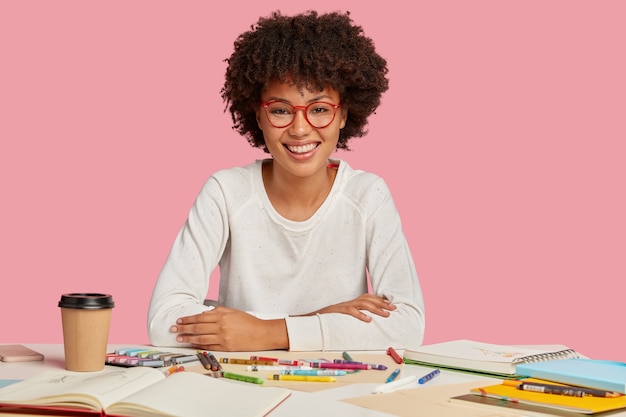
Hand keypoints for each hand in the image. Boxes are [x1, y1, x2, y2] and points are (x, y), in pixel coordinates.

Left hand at [170, 306, 287, 350]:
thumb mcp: (233, 312)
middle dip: (183, 328)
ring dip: (188, 338)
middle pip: (197, 327)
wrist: (262, 333)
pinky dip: (199, 345)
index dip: (188, 319)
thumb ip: (218, 311)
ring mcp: (223, 338)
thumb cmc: (249, 322)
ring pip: (201, 338)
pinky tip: (192, 344)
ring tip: (179, 338)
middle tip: (173, 329)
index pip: (200, 317)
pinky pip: (209, 346)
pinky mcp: (226, 347)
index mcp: (222, 316)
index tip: (179, 320)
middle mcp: (221, 326)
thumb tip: (204, 314)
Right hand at [301, 294, 395, 321]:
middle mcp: (349, 302)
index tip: (392, 305)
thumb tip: (369, 321)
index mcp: (352, 303)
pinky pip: (350, 311)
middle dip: (382, 303)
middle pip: (368, 298)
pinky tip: (368, 320)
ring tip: (385, 315)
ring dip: (376, 309)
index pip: (369, 297)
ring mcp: (343, 306)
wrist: (312, 319)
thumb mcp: (344, 316)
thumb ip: (355, 315)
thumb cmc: (330, 320)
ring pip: (362, 304)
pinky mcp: (338, 312)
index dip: (381, 300)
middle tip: (393, 310)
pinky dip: (360, 315)